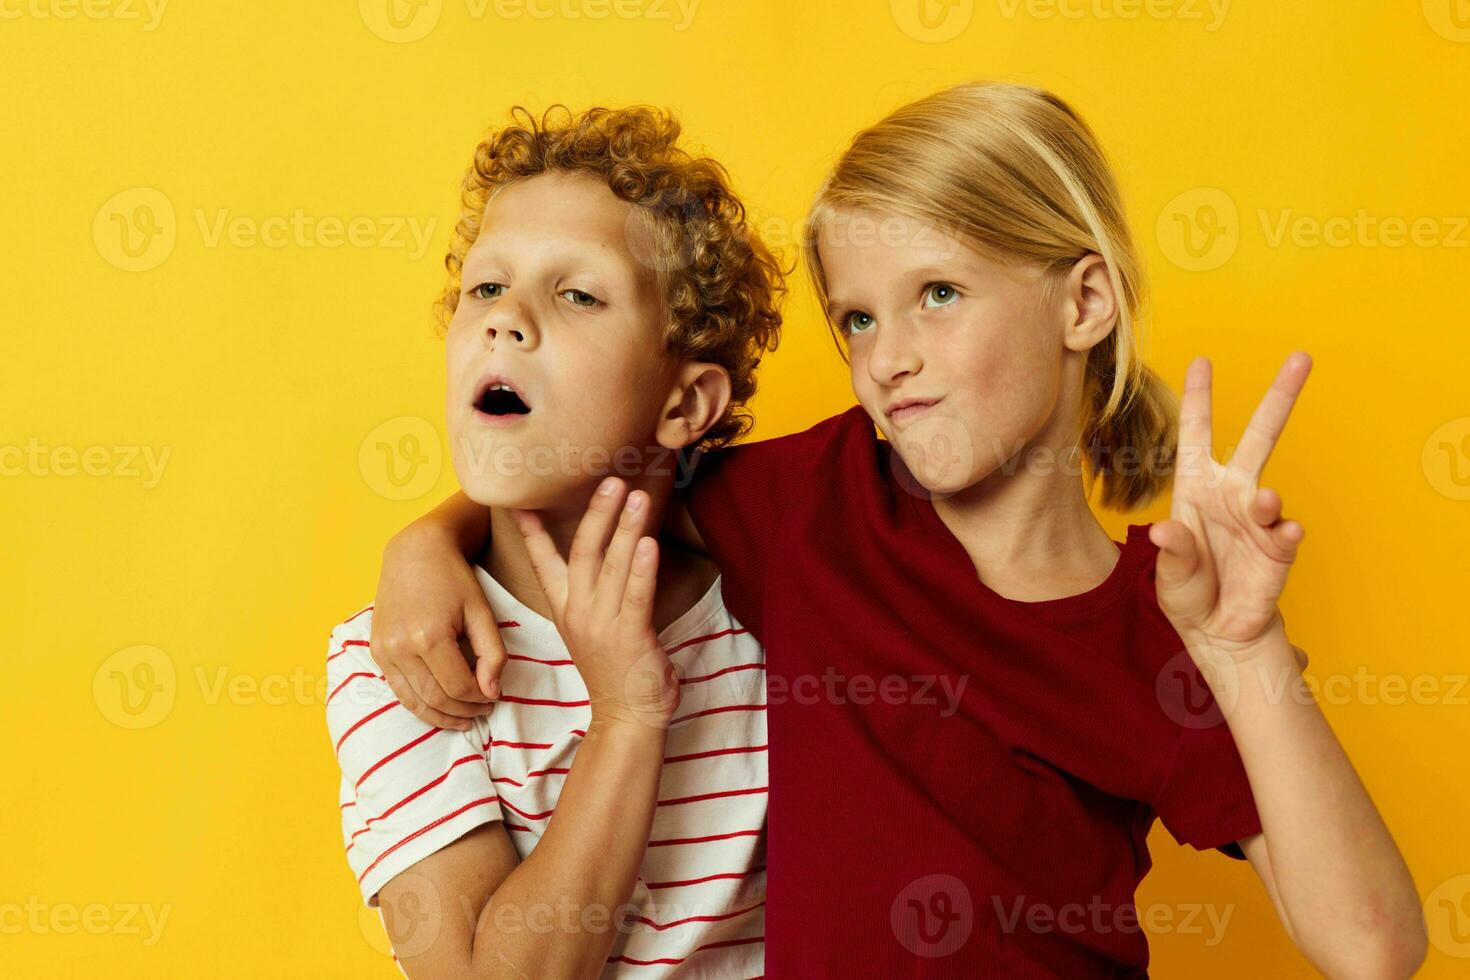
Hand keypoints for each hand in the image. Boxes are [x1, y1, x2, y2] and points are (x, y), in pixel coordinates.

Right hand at [371, 524, 505, 731]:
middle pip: (436, 699)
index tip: (495, 698)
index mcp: (430, 636)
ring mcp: (384, 651)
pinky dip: (420, 704)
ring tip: (464, 719)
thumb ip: (492, 654)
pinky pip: (398, 690)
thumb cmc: (455, 579)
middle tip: (483, 711)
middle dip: (463, 712)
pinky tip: (439, 707)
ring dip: (441, 717)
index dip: (481, 699)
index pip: (460, 687)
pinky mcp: (377, 651)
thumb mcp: (482, 612)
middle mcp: (401, 647)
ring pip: (414, 702)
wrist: (415, 553)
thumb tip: (493, 693)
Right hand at [512, 478, 679, 728]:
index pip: (544, 561)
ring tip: (637, 496)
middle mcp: (580, 612)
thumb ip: (598, 590)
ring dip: (625, 529)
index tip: (519, 499)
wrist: (627, 716)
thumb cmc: (617, 669)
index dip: (532, 530)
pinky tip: (648, 544)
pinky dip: (642, 569)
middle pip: (582, 552)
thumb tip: (610, 553)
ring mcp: (603, 624)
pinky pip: (636, 596)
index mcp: (567, 608)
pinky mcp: (630, 636)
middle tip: (611, 480)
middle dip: (597, 514)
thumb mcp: (595, 625)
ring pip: (612, 567)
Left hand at [1150, 353, 1312, 662]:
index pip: (1197, 433)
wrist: (1217, 630)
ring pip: (1269, 492)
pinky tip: (1284, 534)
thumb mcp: (1169, 571)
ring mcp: (1257, 520)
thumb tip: (1166, 531)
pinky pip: (1285, 534)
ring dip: (1266, 499)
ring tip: (1264, 504)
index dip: (1197, 398)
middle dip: (1279, 397)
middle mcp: (1231, 494)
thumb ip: (1172, 551)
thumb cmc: (1187, 591)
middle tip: (1302, 358)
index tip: (1201, 359)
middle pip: (1258, 437)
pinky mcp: (1278, 549)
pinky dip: (1285, 533)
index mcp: (1196, 487)